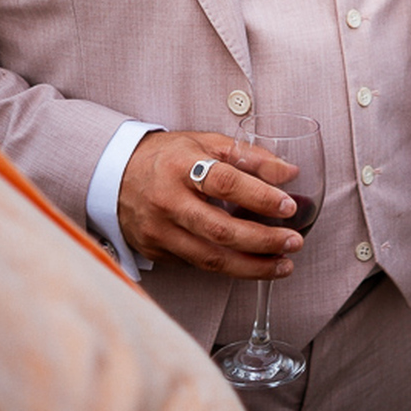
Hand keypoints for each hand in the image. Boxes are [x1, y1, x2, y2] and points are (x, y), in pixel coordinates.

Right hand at [119, 130, 304, 279]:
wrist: (115, 174)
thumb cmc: (168, 156)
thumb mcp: (206, 143)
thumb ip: (250, 157)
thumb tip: (290, 173)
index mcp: (181, 166)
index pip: (225, 183)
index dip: (260, 197)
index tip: (289, 207)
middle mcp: (167, 201)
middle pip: (220, 230)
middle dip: (263, 241)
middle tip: (294, 242)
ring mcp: (158, 231)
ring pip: (210, 259)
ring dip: (252, 266)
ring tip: (283, 264)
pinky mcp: (155, 252)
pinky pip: (197, 265)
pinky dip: (229, 268)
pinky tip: (253, 264)